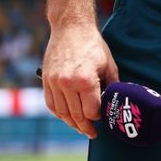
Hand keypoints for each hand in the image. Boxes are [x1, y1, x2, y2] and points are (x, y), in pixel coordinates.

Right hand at [41, 24, 118, 138]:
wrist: (70, 27)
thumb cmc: (92, 44)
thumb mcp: (109, 64)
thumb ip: (112, 85)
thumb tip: (114, 102)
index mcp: (85, 80)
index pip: (92, 111)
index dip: (99, 117)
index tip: (103, 117)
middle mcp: (67, 84)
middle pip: (76, 115)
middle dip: (85, 127)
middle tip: (92, 133)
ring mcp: (54, 83)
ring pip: (62, 113)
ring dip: (71, 123)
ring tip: (80, 128)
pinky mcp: (46, 80)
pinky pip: (51, 104)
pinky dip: (59, 113)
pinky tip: (67, 116)